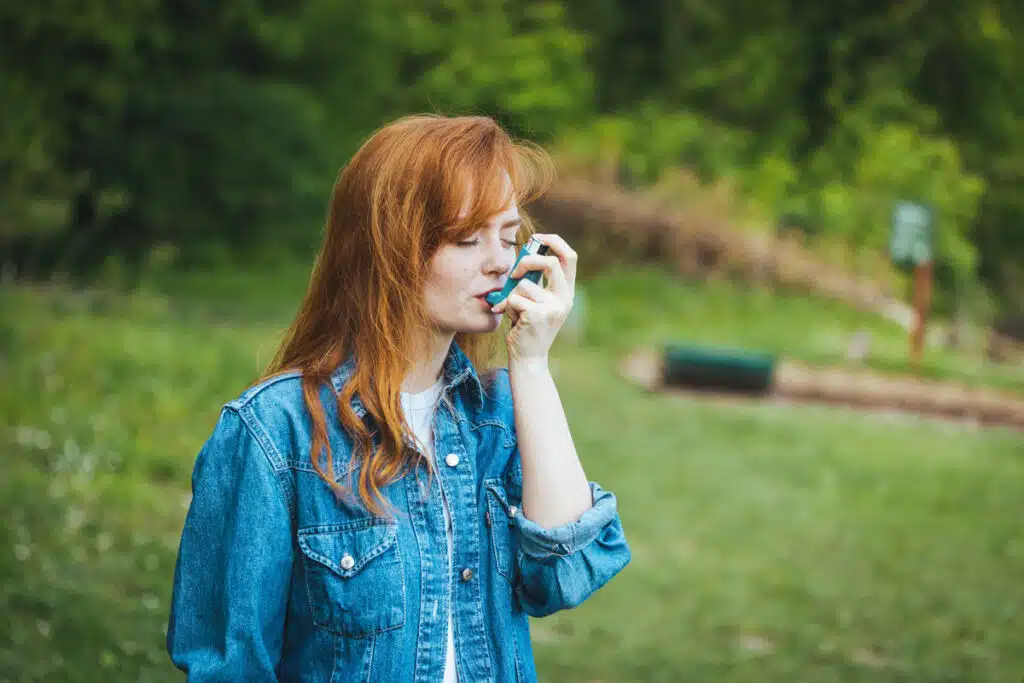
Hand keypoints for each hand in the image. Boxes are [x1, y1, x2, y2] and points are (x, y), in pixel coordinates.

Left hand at [490, 233, 576, 361]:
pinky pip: (514, 298)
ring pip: (524, 285)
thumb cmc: (527, 326)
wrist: (529, 357)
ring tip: (516, 312)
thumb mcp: (537, 301)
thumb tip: (523, 256)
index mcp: (566, 291)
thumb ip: (535, 281)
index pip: (569, 256)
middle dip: (527, 261)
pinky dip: (507, 307)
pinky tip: (513, 320)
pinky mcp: (537, 315)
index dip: (554, 241)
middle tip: (515, 273)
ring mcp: (553, 307)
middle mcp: (564, 298)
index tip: (537, 238)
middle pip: (549, 262)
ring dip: (513, 296)